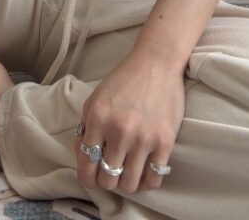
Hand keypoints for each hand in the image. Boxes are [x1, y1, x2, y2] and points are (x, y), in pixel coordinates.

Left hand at [75, 50, 185, 194]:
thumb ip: (86, 127)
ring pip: (130, 184)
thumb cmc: (124, 80)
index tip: (92, 180)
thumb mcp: (96, 99)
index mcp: (98, 120)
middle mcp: (118, 132)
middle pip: (108, 180)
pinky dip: (147, 183)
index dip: (88, 179)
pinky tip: (145, 173)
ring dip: (127, 183)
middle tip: (112, 173)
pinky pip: (153, 179)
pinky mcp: (164, 143)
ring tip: (128, 173)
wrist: (156, 63)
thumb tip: (84, 155)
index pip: (87, 166)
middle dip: (107, 181)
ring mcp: (143, 139)